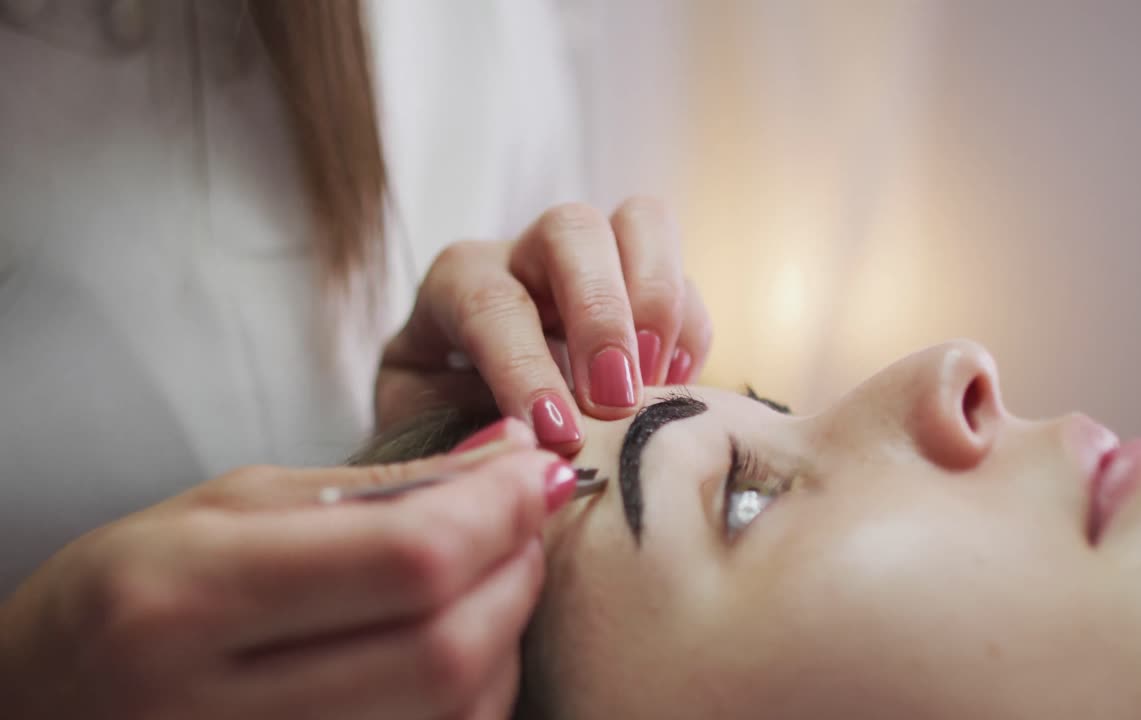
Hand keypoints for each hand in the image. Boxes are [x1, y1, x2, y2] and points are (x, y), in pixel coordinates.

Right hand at [0, 420, 573, 719]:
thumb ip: (377, 488)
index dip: (499, 511)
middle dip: (517, 570)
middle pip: (447, 648)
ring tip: (491, 573)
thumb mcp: (228, 508)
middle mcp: (218, 705)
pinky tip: (462, 641)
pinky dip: (478, 692)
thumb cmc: (128, 593)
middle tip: (524, 518)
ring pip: (456, 711)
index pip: (406, 559)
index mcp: (188, 598)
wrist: (38, 709)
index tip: (537, 470)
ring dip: (507, 632)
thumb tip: (508, 458)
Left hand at [377, 196, 713, 452]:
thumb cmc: (434, 422)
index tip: (560, 436)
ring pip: (643, 224)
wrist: (455, 416)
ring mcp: (589, 264)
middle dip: (603, 315)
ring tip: (656, 386)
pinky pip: (686, 286)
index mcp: (454, 283)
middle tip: (616, 401)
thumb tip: (532, 454)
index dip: (528, 368)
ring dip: (659, 305)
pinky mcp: (640, 292)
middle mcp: (522, 256)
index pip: (492, 303)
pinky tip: (673, 392)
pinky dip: (690, 336)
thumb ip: (466, 437)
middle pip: (572, 229)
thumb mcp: (417, 432)